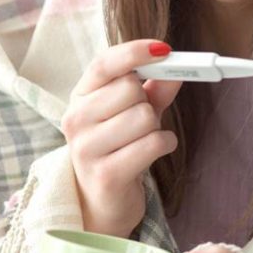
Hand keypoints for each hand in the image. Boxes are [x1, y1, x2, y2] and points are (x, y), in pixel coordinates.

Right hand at [61, 40, 182, 238]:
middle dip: (147, 103)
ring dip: (156, 128)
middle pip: (131, 89)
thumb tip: (177, 67)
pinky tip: (152, 153)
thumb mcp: (135, 113)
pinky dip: (163, 144)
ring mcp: (86, 149)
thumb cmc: (119, 149)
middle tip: (140, 122)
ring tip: (142, 142)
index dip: (135, 52)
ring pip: (144, 116)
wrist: (102, 203)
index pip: (103, 64)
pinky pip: (152, 143)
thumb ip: (155, 88)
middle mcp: (75, 120)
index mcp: (79, 98)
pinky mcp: (106, 175)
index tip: (163, 49)